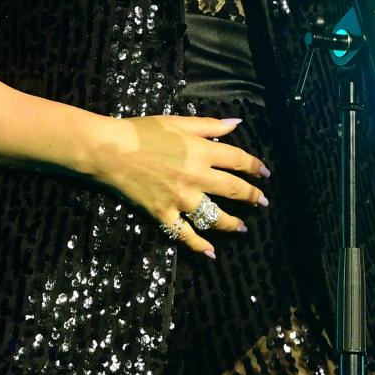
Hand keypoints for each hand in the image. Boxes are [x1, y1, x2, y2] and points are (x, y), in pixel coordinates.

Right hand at [85, 115, 269, 257]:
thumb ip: (208, 125)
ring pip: (214, 216)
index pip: (238, 160)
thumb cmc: (141, 132)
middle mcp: (196, 176)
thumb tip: (236, 123)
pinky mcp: (164, 213)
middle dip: (252, 197)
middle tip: (262, 203)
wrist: (109, 150)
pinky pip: (185, 234)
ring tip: (242, 228)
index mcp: (201, 151)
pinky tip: (210, 252)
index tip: (265, 173)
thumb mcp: (177, 122)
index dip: (255, 167)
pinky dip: (199, 245)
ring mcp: (181, 198)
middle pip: (233, 189)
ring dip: (231, 224)